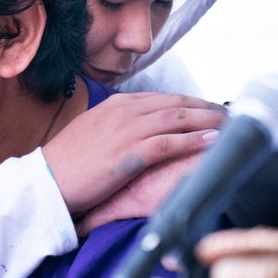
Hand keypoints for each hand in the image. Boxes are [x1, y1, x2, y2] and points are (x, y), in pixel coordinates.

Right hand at [43, 92, 225, 218]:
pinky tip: (212, 141)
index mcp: (115, 104)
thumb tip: (138, 127)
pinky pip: (169, 143)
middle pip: (174, 104)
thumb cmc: (68, 160)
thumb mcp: (92, 130)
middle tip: (229, 114)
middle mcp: (123, 111)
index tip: (207, 108)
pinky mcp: (129, 153)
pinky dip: (193, 140)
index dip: (189, 103)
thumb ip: (116, 123)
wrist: (47, 179)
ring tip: (230, 125)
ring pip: (176, 119)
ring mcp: (126, 131)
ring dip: (207, 121)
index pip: (161, 98)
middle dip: (205, 107)